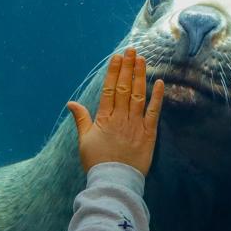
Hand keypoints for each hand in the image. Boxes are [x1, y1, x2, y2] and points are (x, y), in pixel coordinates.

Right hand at [67, 48, 163, 175]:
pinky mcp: (148, 134)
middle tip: (132, 50)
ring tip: (142, 59)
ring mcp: (135, 124)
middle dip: (128, 67)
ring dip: (140, 76)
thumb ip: (81, 119)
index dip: (114, 71)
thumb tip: (71, 103)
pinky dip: (157, 97)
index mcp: (104, 118)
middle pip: (124, 87)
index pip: (109, 89)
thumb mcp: (84, 140)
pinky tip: (159, 83)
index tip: (117, 57)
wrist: (114, 181)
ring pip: (138, 95)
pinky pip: (153, 112)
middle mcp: (120, 118)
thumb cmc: (97, 162)